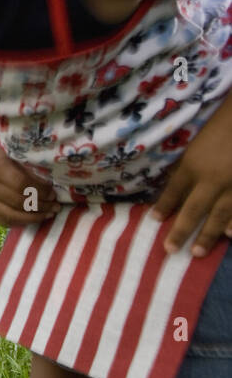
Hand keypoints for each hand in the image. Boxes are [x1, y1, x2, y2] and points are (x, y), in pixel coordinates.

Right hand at [0, 139, 59, 227]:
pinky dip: (21, 222)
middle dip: (41, 207)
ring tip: (48, 214)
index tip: (53, 194)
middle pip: (18, 202)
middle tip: (55, 207)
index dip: (41, 192)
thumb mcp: (16, 158)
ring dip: (33, 217)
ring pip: (12, 215)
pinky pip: (4, 221)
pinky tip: (33, 218)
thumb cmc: (2, 155)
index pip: (23, 185)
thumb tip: (50, 191)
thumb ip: (30, 174)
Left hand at [150, 113, 231, 255]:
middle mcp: (213, 178)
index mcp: (195, 164)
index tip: (154, 220)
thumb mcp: (196, 140)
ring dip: (209, 235)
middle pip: (194, 209)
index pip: (174, 190)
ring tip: (198, 253)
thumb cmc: (222, 124)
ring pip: (221, 214)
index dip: (164, 206)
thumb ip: (186, 161)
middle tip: (170, 250)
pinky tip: (231, 236)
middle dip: (182, 231)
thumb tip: (171, 179)